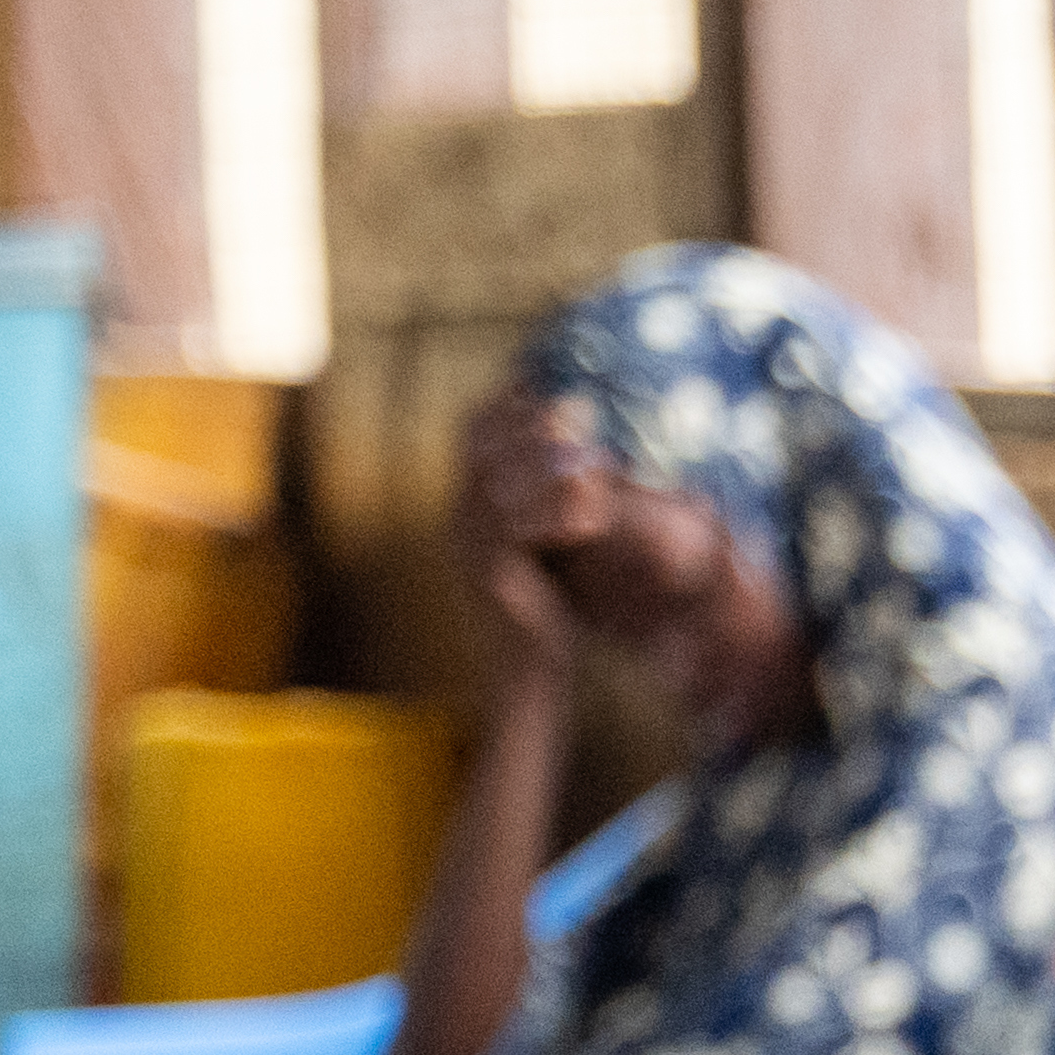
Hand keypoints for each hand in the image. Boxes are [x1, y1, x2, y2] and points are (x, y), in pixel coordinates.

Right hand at [451, 391, 620, 698]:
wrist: (526, 675)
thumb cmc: (551, 607)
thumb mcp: (555, 542)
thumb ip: (560, 497)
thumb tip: (596, 454)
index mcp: (469, 500)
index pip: (475, 431)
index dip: (509, 400)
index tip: (550, 379)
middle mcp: (458, 515)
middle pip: (482, 447)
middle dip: (532, 423)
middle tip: (582, 411)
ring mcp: (466, 545)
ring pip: (498, 484)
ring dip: (549, 465)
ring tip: (596, 461)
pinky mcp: (487, 576)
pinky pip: (513, 530)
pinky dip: (553, 514)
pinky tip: (591, 511)